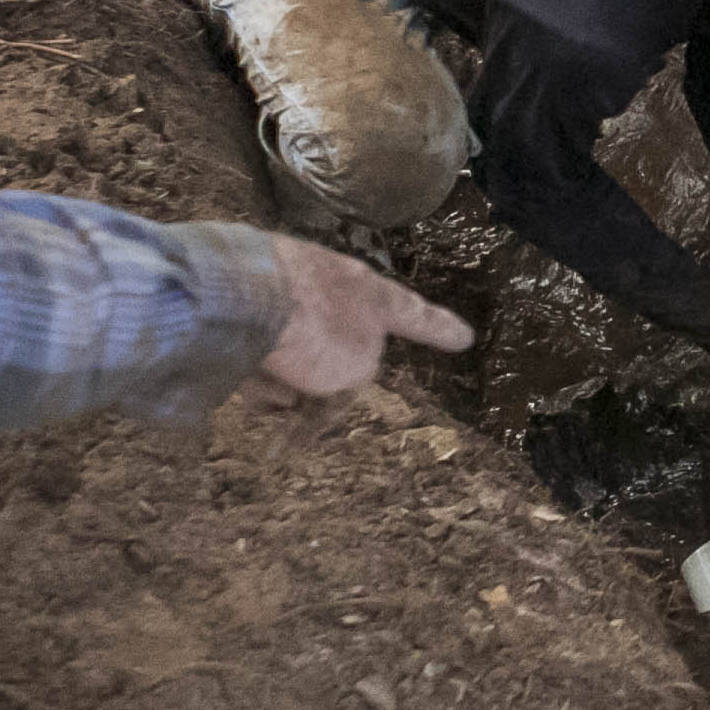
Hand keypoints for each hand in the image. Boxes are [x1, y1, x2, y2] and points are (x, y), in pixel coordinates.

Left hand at [257, 234, 475, 397]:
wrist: (243, 295)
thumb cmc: (314, 330)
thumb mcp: (356, 368)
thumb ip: (355, 373)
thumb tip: (323, 375)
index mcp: (375, 298)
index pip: (418, 317)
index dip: (442, 330)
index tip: (466, 336)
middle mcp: (336, 288)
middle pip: (341, 348)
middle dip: (324, 388)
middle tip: (300, 421)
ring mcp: (291, 288)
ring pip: (299, 352)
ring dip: (286, 387)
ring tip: (268, 407)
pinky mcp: (247, 298)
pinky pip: (264, 345)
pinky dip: (258, 371)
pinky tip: (244, 389)